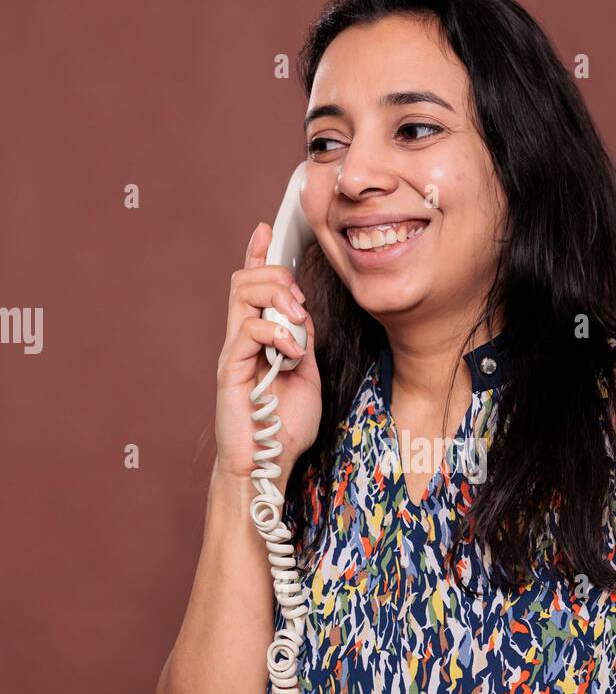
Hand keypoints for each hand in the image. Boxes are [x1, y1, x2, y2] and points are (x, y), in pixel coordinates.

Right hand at [214, 222, 321, 492]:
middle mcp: (241, 339)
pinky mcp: (229, 369)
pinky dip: (278, 334)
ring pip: (243, 294)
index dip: (257, 254)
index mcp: (258, 338)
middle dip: (277, 275)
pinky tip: (293, 355)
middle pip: (245, 279)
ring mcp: (233, 352)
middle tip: (300, 302)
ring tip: (297, 322)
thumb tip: (306, 318)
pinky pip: (248, 331)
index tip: (266, 229)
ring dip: (277, 298)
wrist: (268, 464)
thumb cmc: (285, 427)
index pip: (252, 285)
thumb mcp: (307, 377)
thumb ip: (304, 345)